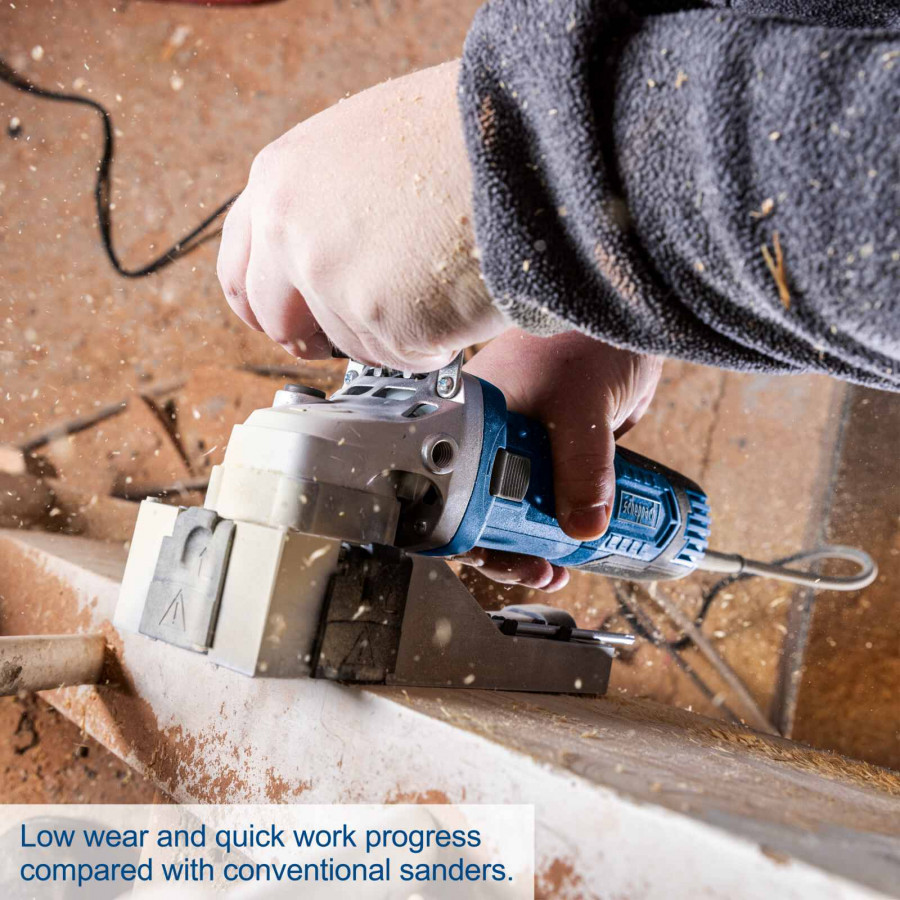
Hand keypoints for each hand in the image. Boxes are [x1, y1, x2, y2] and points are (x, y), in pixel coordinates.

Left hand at [217, 61, 505, 369]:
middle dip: (312, 336)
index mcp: (280, 180)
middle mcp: (292, 231)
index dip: (263, 305)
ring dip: (389, 332)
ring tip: (436, 285)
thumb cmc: (460, 136)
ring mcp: (333, 279)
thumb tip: (320, 254)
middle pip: (276, 320)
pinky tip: (456, 299)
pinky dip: (431, 344)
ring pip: (348, 343)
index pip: (238, 270)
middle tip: (353, 332)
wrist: (523, 142)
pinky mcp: (383, 320)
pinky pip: (400, 358)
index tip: (286, 322)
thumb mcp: (361, 147)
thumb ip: (321, 202)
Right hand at [462, 329, 661, 590]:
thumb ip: (583, 467)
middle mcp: (489, 435)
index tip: (499, 555)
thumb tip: (584, 527)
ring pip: (515, 508)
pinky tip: (575, 543)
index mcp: (472, 418)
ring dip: (534, 542)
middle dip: (506, 546)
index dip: (471, 531)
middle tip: (537, 570)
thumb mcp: (583, 407)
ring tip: (557, 569)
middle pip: (480, 507)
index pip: (453, 488)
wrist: (628, 318)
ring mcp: (521, 445)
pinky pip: (549, 497)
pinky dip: (560, 524)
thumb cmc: (589, 338)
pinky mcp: (553, 452)